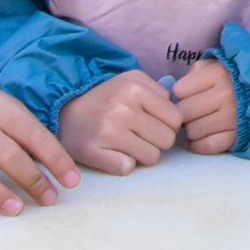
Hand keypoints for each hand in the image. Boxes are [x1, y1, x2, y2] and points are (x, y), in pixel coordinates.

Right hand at [56, 69, 183, 175]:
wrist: (63, 110)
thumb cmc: (106, 98)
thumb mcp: (132, 81)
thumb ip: (160, 92)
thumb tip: (186, 112)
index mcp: (135, 87)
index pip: (176, 119)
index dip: (167, 123)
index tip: (152, 122)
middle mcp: (122, 108)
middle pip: (167, 140)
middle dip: (157, 140)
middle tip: (139, 134)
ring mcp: (107, 131)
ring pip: (152, 157)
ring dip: (142, 153)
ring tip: (126, 143)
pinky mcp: (94, 152)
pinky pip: (128, 168)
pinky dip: (123, 163)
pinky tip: (113, 152)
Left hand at [171, 57, 237, 153]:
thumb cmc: (235, 76)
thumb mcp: (215, 64)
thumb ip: (195, 73)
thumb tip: (176, 92)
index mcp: (217, 75)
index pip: (179, 91)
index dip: (181, 93)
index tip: (189, 94)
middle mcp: (225, 96)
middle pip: (184, 113)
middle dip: (184, 113)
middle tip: (192, 111)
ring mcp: (232, 117)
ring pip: (193, 131)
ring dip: (191, 129)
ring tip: (198, 123)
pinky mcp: (238, 134)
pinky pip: (209, 145)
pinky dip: (199, 145)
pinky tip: (197, 140)